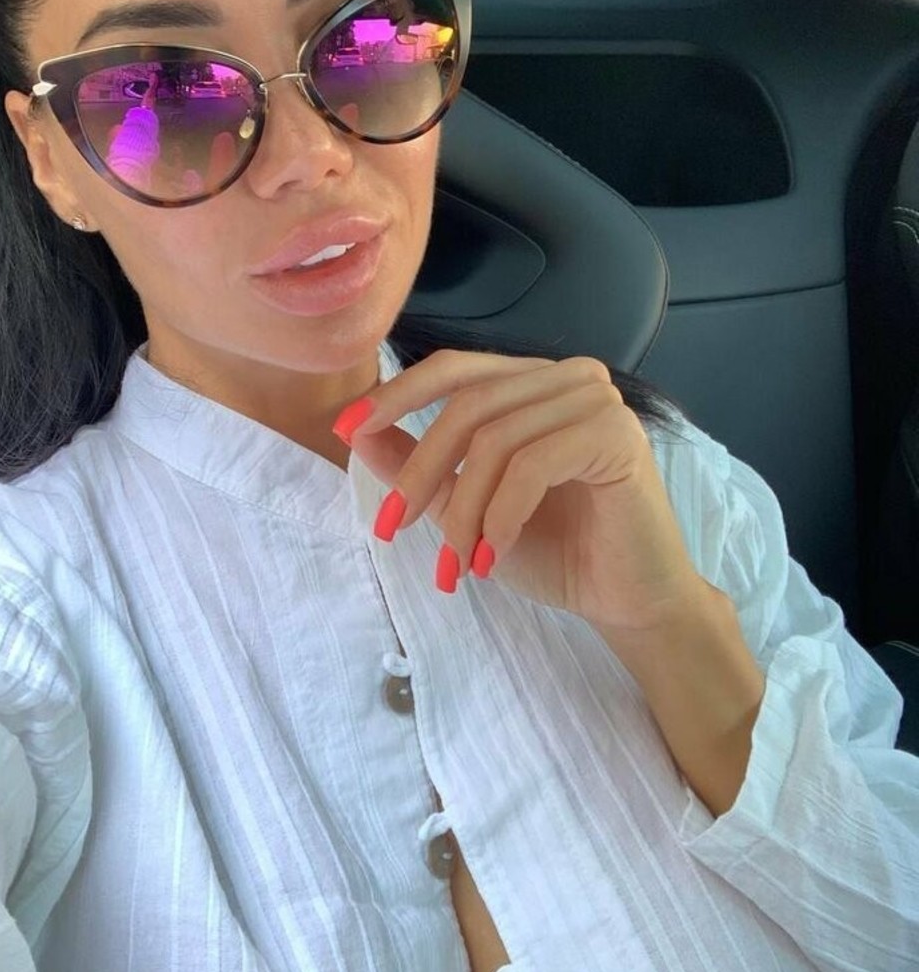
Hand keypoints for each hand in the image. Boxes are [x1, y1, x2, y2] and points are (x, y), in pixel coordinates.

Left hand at [333, 348, 709, 635]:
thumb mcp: (467, 505)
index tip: (345, 430)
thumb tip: (355, 432)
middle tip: (391, 530)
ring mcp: (597, 401)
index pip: (454, 370)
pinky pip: (532, 464)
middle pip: (468, 406)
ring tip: (460, 562)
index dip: (396, 396)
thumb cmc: (553, 551)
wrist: (626, 601)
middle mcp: (568, 378)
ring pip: (495, 440)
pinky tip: (495, 554)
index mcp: (534, 382)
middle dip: (419, 473)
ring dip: (464, 511)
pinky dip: (501, 515)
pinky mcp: (616, 436)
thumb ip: (418, 464)